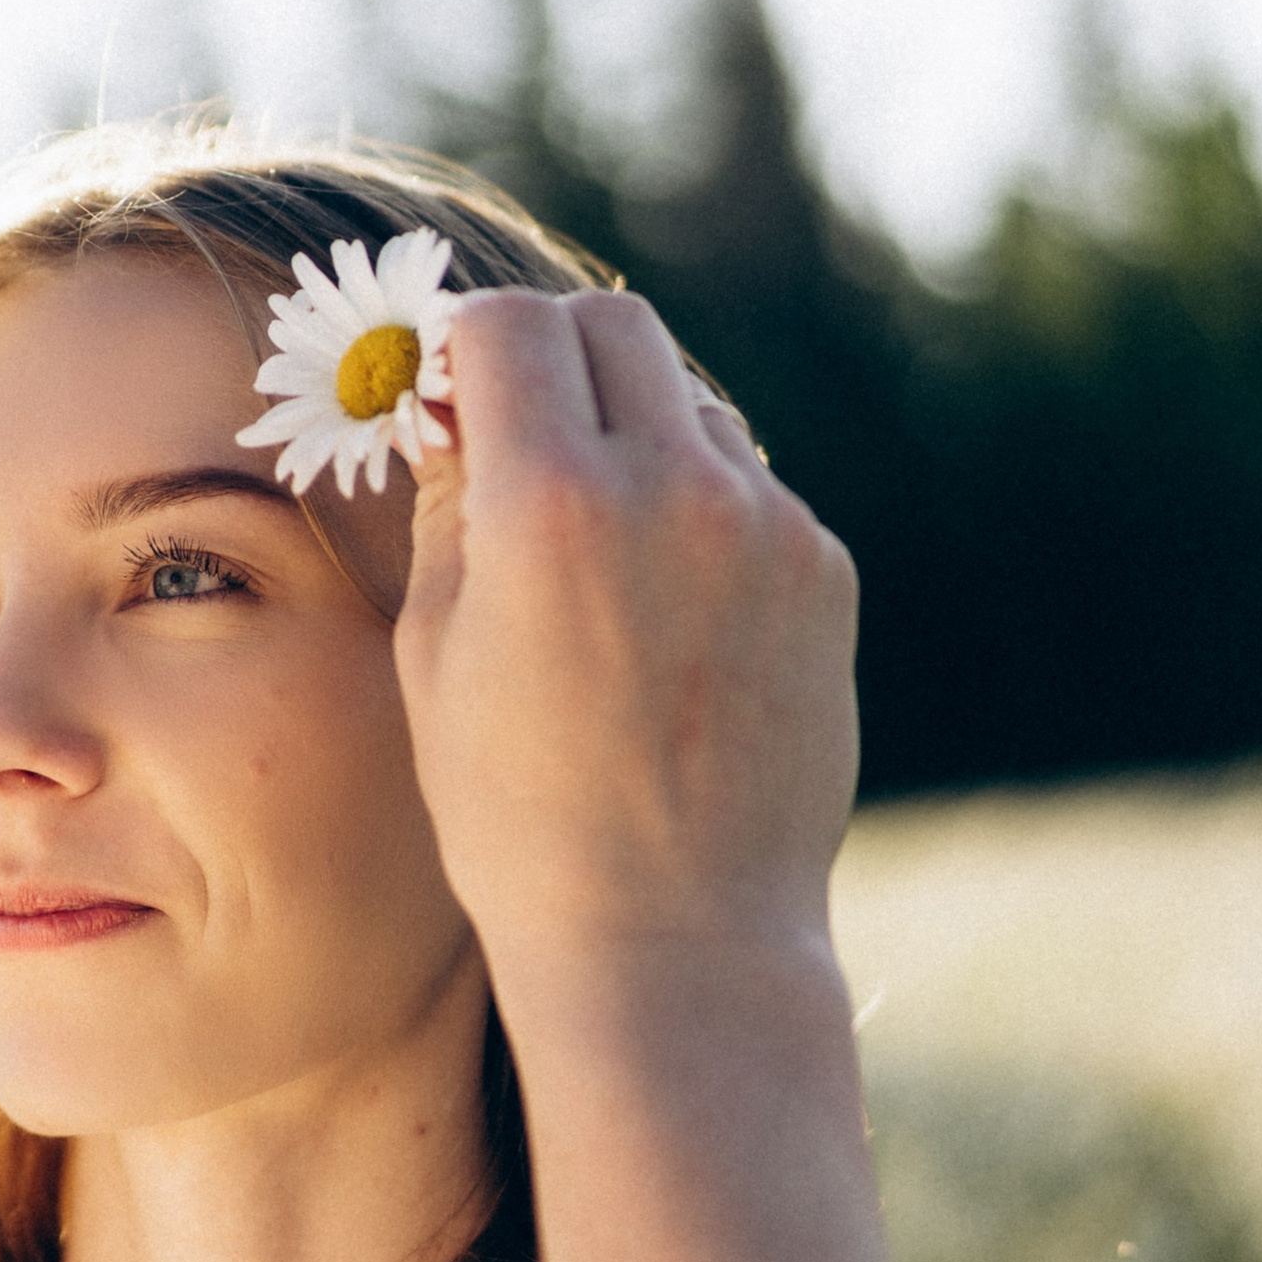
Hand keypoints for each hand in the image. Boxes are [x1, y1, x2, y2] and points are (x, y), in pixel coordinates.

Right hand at [396, 289, 858, 986]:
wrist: (675, 939)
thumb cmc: (520, 815)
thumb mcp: (438, 655)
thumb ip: (447, 503)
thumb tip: (450, 405)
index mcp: (552, 504)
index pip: (509, 322)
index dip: (461, 342)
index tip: (445, 388)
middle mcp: (675, 488)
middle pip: (613, 322)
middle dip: (551, 353)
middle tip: (514, 428)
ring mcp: (768, 526)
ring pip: (688, 402)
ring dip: (631, 431)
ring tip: (591, 546)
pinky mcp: (823, 570)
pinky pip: (747, 487)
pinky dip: (697, 509)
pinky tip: (664, 614)